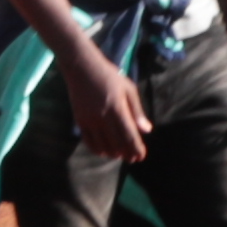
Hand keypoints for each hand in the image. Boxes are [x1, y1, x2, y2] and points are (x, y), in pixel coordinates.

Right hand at [57, 37, 151, 164]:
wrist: (82, 67)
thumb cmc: (109, 76)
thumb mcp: (128, 89)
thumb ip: (137, 111)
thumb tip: (146, 130)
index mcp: (117, 108)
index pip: (129, 136)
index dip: (136, 149)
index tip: (141, 156)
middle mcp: (103, 117)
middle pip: (117, 144)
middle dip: (127, 154)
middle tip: (133, 159)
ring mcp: (89, 120)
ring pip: (102, 145)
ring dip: (113, 153)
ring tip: (120, 155)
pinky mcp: (80, 120)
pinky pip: (89, 141)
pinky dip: (97, 149)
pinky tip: (104, 151)